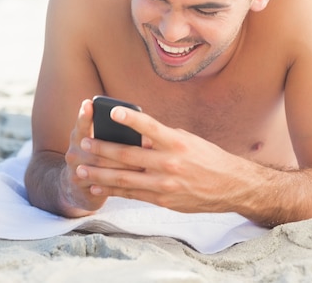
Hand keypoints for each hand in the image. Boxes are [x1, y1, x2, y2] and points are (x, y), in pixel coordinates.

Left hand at [76, 105, 253, 213]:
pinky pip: (132, 194)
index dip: (130, 118)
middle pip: (127, 156)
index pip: (148, 126)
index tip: (112, 112)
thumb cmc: (207, 157)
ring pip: (124, 179)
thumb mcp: (186, 139)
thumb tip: (135, 135)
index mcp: (175, 142)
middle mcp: (168, 162)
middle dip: (102, 150)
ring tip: (82, 169)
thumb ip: (160, 138)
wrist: (229, 185)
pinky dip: (113, 191)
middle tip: (84, 144)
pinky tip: (98, 188)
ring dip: (100, 174)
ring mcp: (164, 184)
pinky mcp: (162, 200)